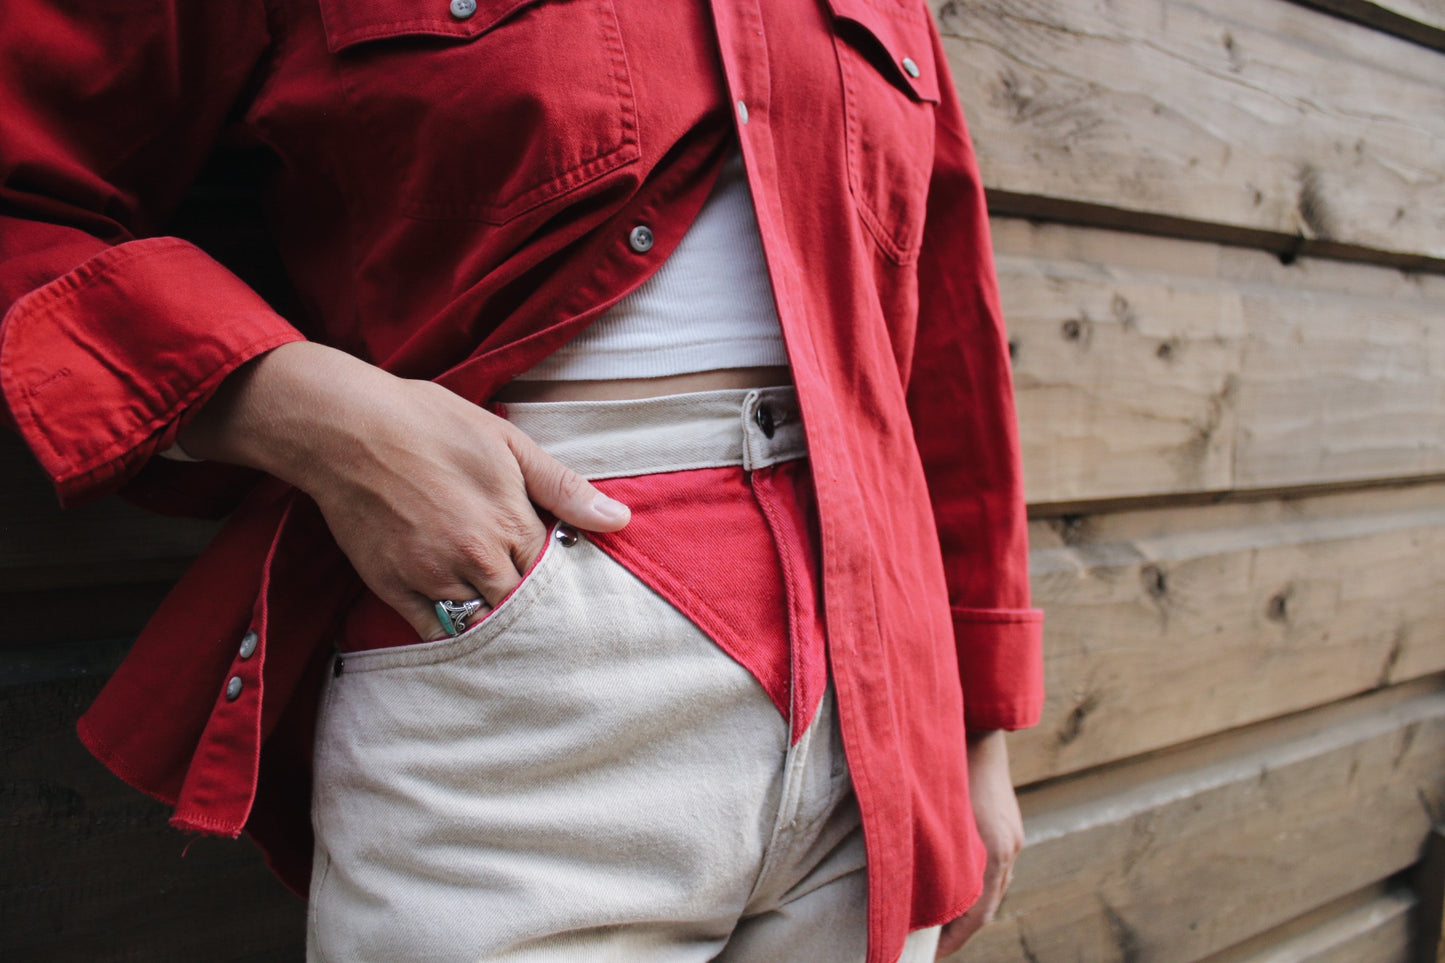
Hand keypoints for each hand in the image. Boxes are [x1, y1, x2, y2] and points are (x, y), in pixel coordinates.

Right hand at [178, 341, 629, 638]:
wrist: (346, 428)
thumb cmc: (429, 423)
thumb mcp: (506, 442)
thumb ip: (562, 487)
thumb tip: (618, 520)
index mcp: (510, 522)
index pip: (552, 570)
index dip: (556, 570)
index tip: (554, 566)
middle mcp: (476, 558)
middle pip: (521, 603)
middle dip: (530, 602)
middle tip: (533, 597)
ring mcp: (432, 577)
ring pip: (482, 622)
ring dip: (496, 619)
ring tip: (502, 610)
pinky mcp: (392, 587)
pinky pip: (433, 630)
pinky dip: (451, 630)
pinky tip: (462, 620)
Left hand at [936, 730, 1023, 958]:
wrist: (977, 727)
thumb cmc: (945, 765)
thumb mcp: (930, 812)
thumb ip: (926, 850)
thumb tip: (903, 891)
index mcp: (993, 852)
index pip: (976, 916)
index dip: (952, 940)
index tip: (928, 954)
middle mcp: (1008, 849)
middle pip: (987, 907)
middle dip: (960, 930)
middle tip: (930, 944)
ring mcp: (1013, 836)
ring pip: (993, 887)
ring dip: (969, 907)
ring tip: (938, 919)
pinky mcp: (1010, 825)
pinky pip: (996, 867)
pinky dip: (977, 884)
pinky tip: (955, 883)